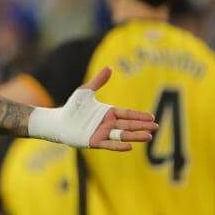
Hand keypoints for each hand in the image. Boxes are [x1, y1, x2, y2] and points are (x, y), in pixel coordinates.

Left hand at [31, 67, 157, 150]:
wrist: (58, 121)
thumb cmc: (72, 107)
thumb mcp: (86, 91)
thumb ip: (98, 81)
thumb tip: (110, 67)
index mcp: (108, 113)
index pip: (127, 114)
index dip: (139, 116)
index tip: (152, 117)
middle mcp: (108, 124)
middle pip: (128, 125)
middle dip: (142, 126)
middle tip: (155, 127)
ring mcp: (102, 133)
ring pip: (122, 135)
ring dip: (135, 136)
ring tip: (149, 137)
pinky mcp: (95, 142)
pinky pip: (109, 145)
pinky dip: (119, 146)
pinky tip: (130, 147)